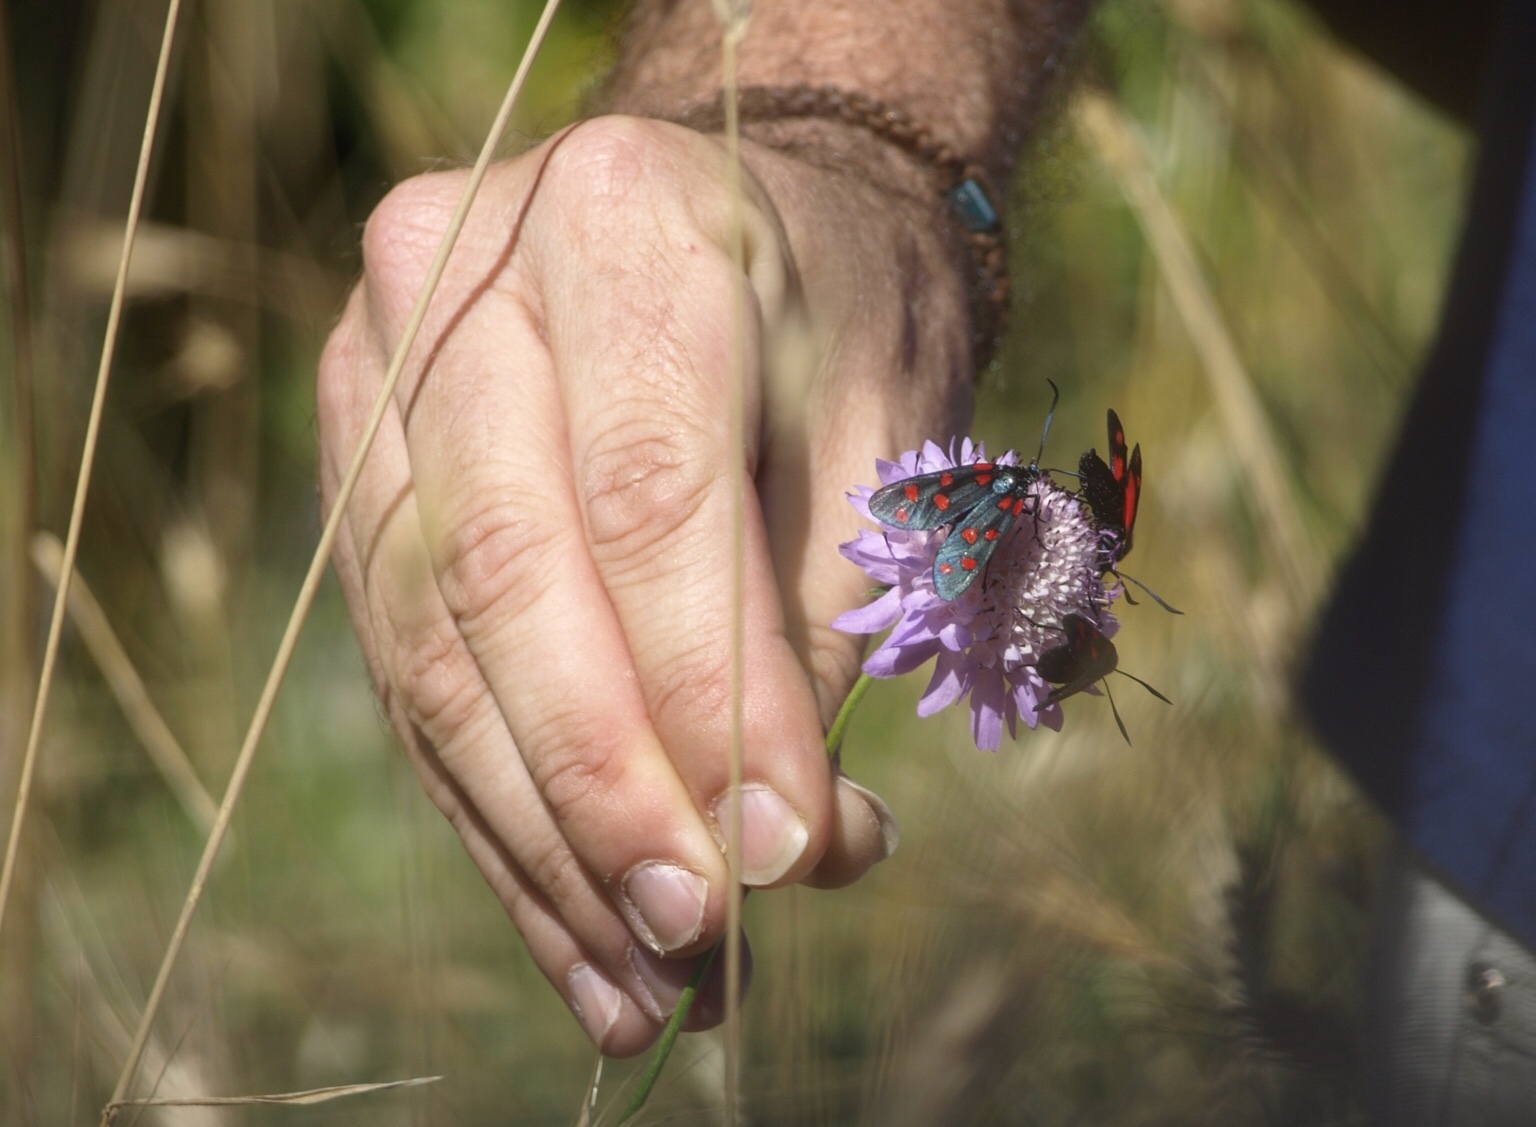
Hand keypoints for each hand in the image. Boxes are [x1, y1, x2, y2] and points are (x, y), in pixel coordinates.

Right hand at [317, 116, 972, 1054]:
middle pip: (504, 580)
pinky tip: (575, 936)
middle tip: (701, 942)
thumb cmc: (838, 316)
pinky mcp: (358, 479)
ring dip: (547, 845)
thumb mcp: (879, 428)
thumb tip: (781, 854)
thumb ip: (817, 623)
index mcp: (619, 223)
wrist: (735, 222)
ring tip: (648, 983)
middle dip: (607, 790)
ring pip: (436, 652)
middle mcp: (455, 283)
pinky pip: (411, 676)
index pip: (648, 497)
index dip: (712, 693)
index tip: (790, 852)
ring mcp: (375, 381)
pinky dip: (499, 820)